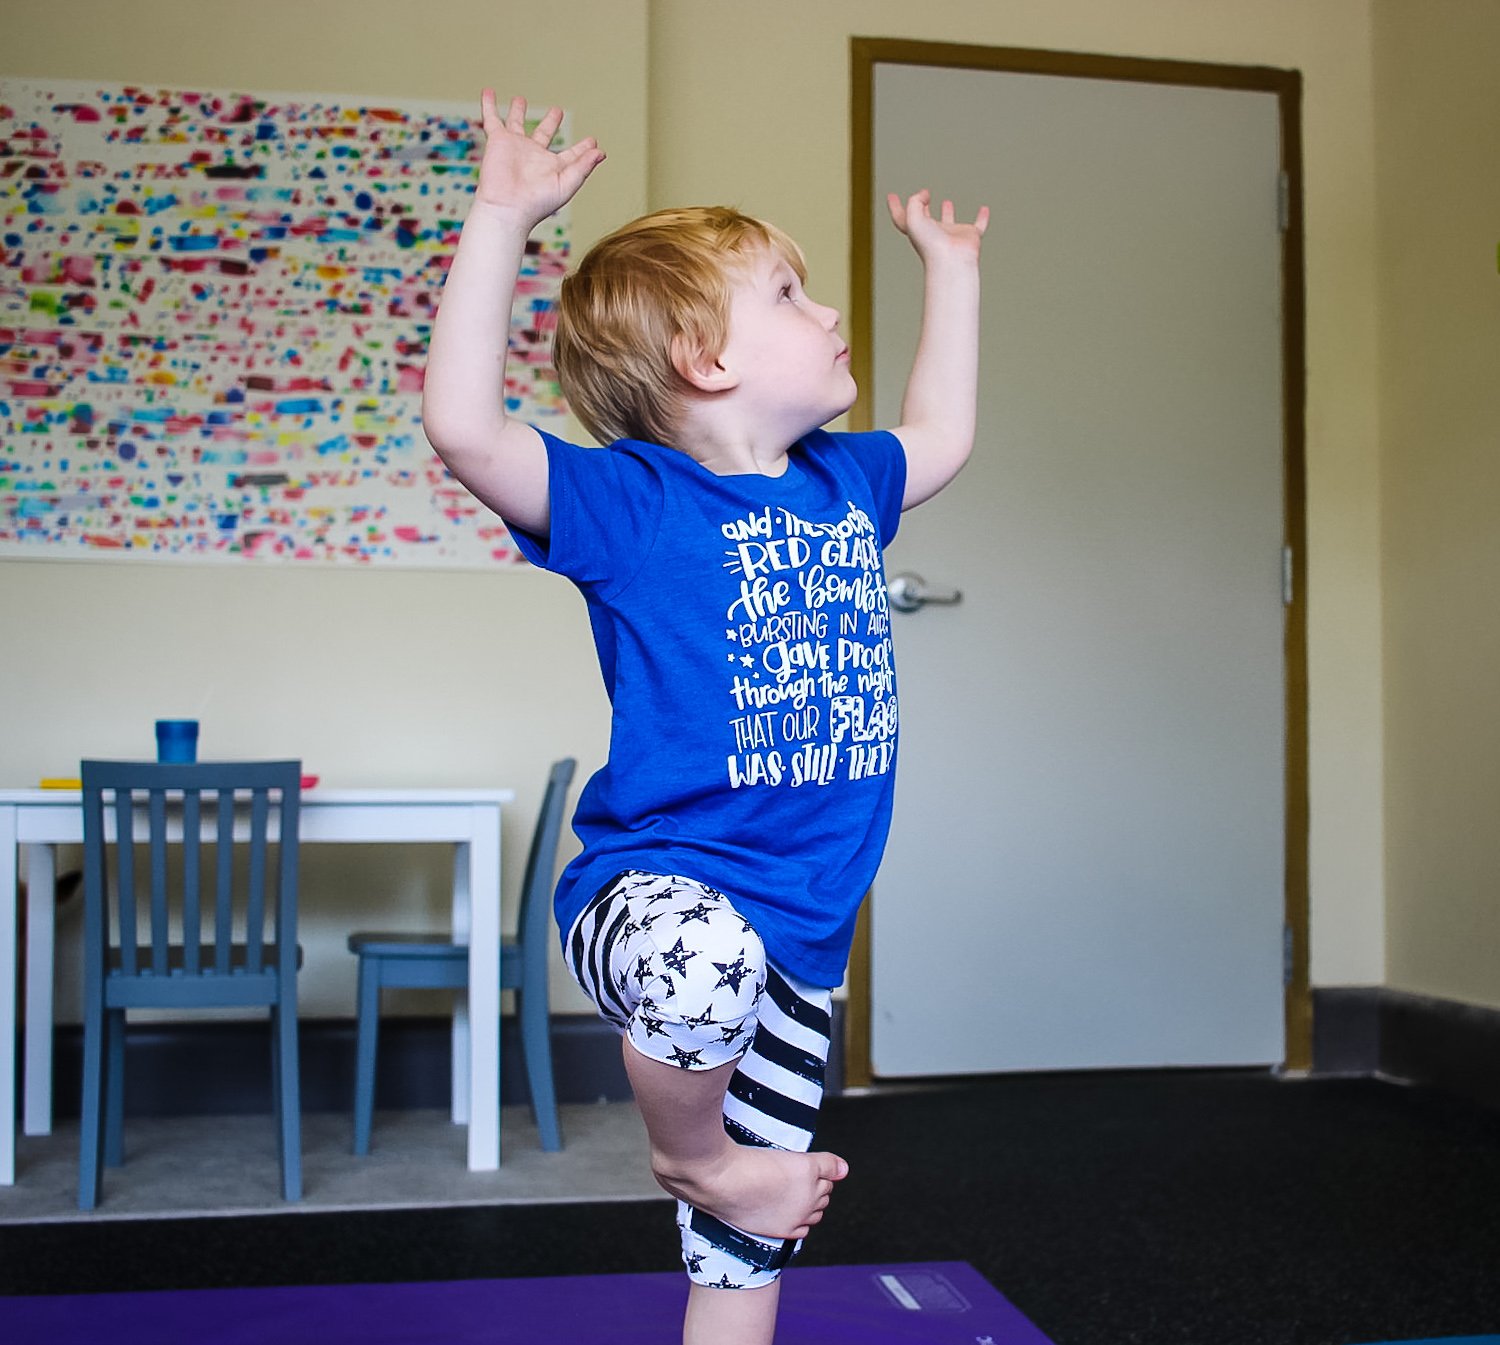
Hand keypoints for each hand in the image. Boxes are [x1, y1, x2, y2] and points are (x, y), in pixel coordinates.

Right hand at [473, 91, 605, 227]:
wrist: (507, 207)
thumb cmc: (537, 202)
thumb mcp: (567, 184)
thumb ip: (583, 166)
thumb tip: (600, 152)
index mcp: (553, 167)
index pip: (572, 155)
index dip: (583, 149)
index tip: (593, 142)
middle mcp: (534, 155)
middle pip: (543, 133)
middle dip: (550, 122)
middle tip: (557, 111)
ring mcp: (516, 146)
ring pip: (516, 123)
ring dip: (518, 111)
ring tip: (519, 100)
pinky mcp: (498, 141)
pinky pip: (492, 118)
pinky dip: (489, 105)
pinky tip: (488, 92)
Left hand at [886, 189, 987, 263]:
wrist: (951, 260)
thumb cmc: (930, 245)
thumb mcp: (912, 218)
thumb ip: (914, 201)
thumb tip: (924, 194)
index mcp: (917, 232)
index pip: (902, 218)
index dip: (895, 207)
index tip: (891, 195)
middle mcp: (933, 234)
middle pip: (925, 220)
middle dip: (922, 207)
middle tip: (923, 196)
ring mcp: (952, 235)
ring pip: (949, 222)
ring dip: (947, 213)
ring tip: (946, 202)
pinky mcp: (970, 236)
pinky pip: (978, 225)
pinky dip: (982, 218)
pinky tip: (984, 209)